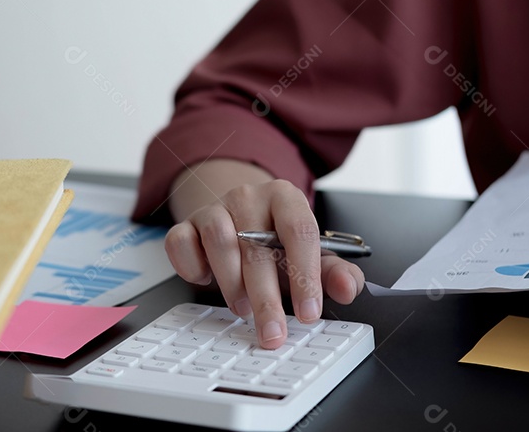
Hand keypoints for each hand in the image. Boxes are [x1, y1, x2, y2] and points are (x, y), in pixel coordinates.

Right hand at [165, 176, 365, 349]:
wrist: (241, 217)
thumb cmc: (278, 242)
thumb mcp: (313, 255)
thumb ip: (336, 272)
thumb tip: (348, 287)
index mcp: (286, 198)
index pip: (300, 231)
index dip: (306, 275)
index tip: (309, 312)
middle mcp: (249, 197)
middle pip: (257, 245)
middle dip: (267, 298)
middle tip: (273, 331)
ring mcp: (214, 208)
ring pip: (219, 242)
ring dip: (231, 283)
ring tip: (243, 307)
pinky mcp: (186, 224)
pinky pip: (180, 242)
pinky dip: (190, 266)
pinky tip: (204, 280)